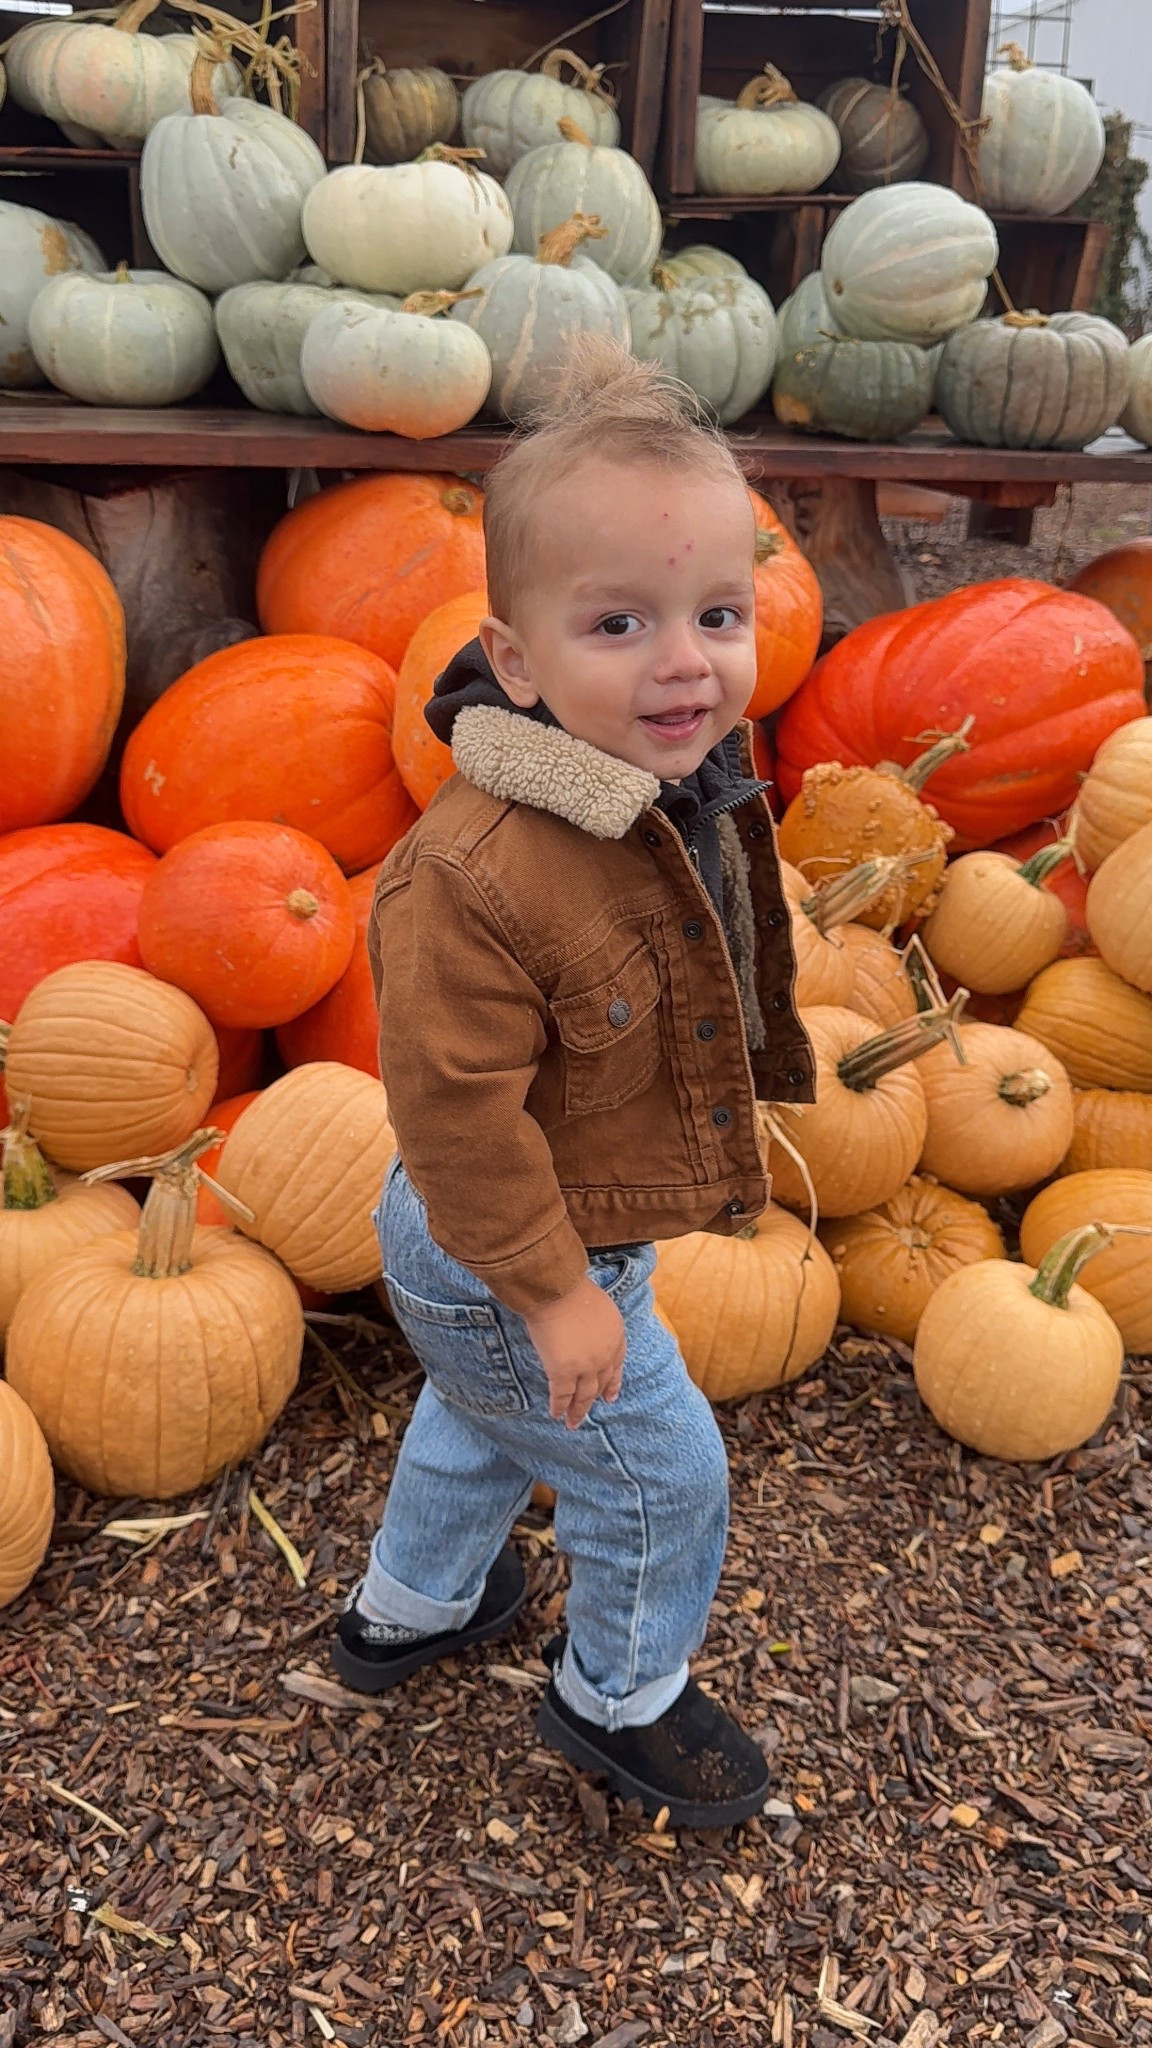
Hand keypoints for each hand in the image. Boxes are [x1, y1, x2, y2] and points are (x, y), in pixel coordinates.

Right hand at [524, 1276, 626, 1428]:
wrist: (558, 1290)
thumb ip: (596, 1323)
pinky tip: (556, 1414)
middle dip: (595, 1399)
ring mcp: (586, 1366)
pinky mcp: (564, 1372)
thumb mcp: (597, 1306)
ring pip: (584, 1395)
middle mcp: (605, 1355)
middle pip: (601, 1383)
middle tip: (590, 1411)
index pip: (616, 1365)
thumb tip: (584, 1328)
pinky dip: (559, 1407)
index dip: (613, 1382)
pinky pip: (562, 1396)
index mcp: (616, 1336)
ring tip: (572, 1423)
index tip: (611, 1395)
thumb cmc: (572, 1289)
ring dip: (578, 1411)